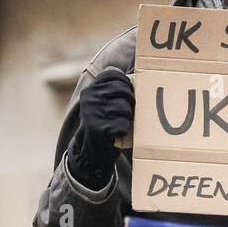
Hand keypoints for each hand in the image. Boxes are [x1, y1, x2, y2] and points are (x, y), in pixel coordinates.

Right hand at [68, 67, 134, 186]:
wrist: (92, 151)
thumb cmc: (105, 122)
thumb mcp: (104, 102)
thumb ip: (114, 88)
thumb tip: (138, 75)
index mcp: (91, 89)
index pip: (115, 75)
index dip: (126, 84)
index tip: (126, 94)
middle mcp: (89, 98)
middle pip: (124, 91)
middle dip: (130, 102)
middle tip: (126, 112)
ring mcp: (92, 113)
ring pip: (125, 108)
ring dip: (128, 118)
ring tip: (120, 123)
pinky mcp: (97, 128)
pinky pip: (123, 125)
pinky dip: (125, 130)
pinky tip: (118, 133)